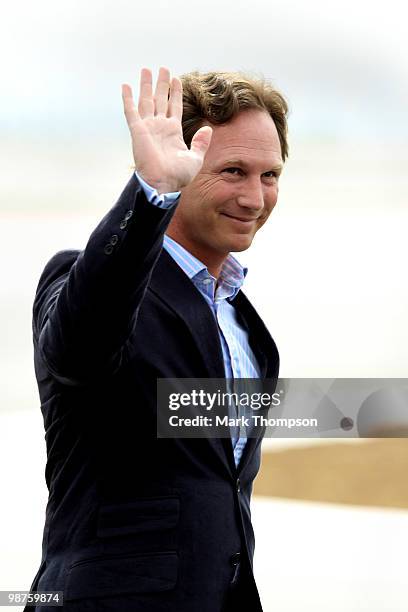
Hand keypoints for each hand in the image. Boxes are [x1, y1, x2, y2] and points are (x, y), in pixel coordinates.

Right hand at [122, 67, 212, 193]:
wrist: (163, 184)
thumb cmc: (178, 176)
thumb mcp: (195, 159)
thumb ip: (201, 143)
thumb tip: (208, 129)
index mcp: (173, 132)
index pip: (174, 107)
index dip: (175, 93)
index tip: (176, 79)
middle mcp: (159, 127)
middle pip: (160, 100)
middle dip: (162, 84)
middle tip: (163, 68)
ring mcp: (148, 128)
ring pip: (147, 101)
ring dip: (146, 85)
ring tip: (146, 69)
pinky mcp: (137, 131)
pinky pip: (131, 112)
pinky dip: (128, 99)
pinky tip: (126, 86)